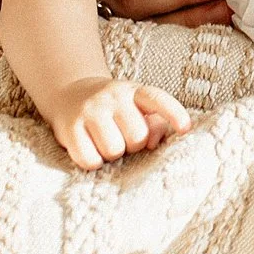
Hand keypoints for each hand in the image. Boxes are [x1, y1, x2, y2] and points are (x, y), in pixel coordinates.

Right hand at [45, 76, 191, 171]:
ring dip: (112, 154)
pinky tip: (91, 150)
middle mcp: (112, 97)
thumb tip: (155, 143)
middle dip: (133, 145)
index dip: (173, 113)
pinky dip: (93, 162)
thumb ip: (155, 123)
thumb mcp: (136, 108)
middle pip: (137, 137)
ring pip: (113, 150)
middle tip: (122, 138)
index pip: (157, 99)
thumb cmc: (114, 109)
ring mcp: (89, 110)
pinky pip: (89, 159)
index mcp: (135, 91)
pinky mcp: (69, 127)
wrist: (69, 94)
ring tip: (106, 142)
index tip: (185, 128)